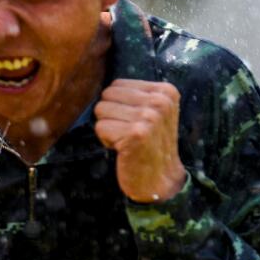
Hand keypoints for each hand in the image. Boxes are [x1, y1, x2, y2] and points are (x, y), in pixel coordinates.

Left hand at [94, 80, 187, 202]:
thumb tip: (94, 79)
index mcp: (166, 91)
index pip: (117, 84)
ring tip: (126, 140)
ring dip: (108, 128)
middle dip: (110, 115)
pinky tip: (123, 150)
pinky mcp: (136, 133)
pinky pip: (100, 127)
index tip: (135, 123)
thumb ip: (133, 94)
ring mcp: (150, 117)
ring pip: (101, 110)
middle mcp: (160, 101)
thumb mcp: (152, 112)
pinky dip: (106, 141)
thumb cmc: (149, 144)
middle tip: (128, 133)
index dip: (118, 105)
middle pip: (107, 95)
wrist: (161, 180)